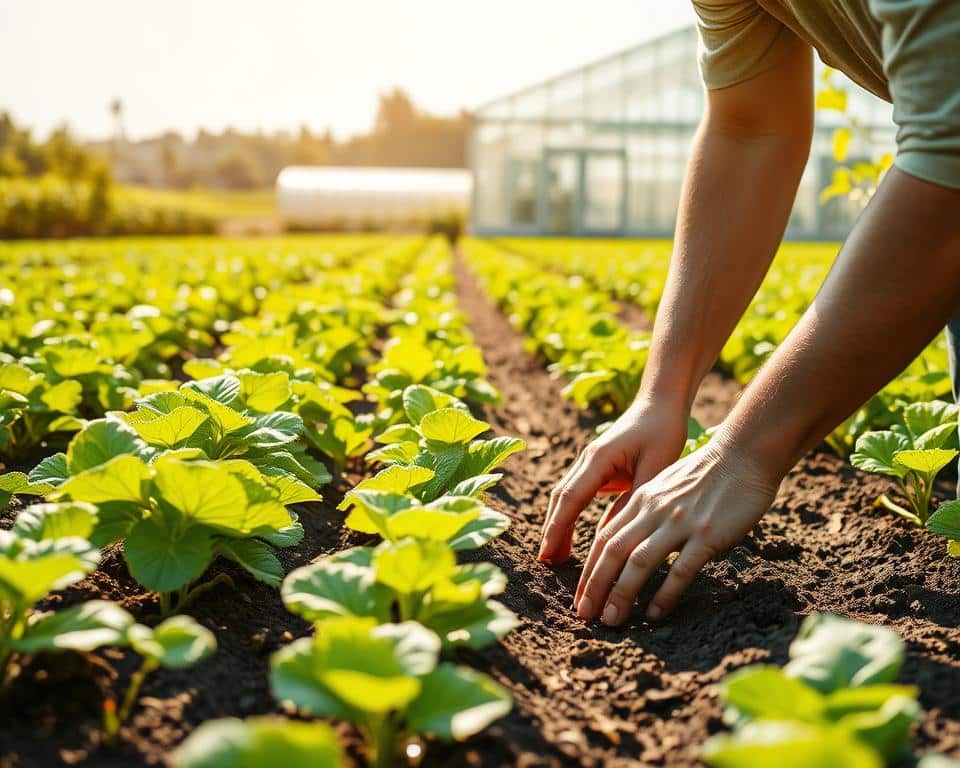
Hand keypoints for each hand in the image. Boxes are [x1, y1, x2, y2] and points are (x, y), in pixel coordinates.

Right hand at [538, 396, 688, 564]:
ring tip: (556, 556)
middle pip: (560, 498)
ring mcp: (590, 463)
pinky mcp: (598, 467)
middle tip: (547, 563)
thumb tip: (614, 535)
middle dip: (551, 531)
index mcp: (598, 458)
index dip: (557, 528)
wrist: (661, 403)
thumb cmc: (662, 431)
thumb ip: (634, 500)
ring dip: (558, 524)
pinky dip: (570, 515)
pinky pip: (578, 494)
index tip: (547, 553)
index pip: (570, 498)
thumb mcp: (656, 468)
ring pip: (565, 497)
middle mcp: (587, 460)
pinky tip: (571, 535)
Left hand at [572, 433, 779, 624]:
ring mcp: (679, 523)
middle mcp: (653, 511)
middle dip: (595, 586)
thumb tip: (627, 540)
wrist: (743, 455)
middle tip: (585, 615)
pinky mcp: (706, 535)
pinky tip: (654, 614)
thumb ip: (645, 510)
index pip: (604, 538)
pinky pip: (680, 570)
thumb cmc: (707, 474)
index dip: (589, 570)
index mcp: (641, 500)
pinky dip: (664, 594)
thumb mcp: (665, 486)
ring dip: (621, 593)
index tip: (581, 596)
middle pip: (613, 552)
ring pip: (639, 562)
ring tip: (610, 620)